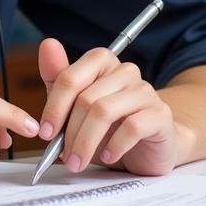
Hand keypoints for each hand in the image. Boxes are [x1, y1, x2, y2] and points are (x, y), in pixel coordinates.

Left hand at [38, 38, 181, 175]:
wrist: (147, 148)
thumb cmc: (108, 125)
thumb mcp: (75, 106)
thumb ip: (58, 80)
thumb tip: (47, 44)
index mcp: (101, 61)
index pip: (69, 78)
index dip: (54, 107)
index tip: (45, 133)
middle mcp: (125, 71)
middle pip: (86, 99)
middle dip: (70, 132)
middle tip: (64, 155)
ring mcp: (145, 91)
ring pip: (105, 112)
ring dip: (86, 142)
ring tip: (79, 161)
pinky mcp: (160, 114)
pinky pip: (132, 127)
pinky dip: (114, 146)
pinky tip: (108, 156)